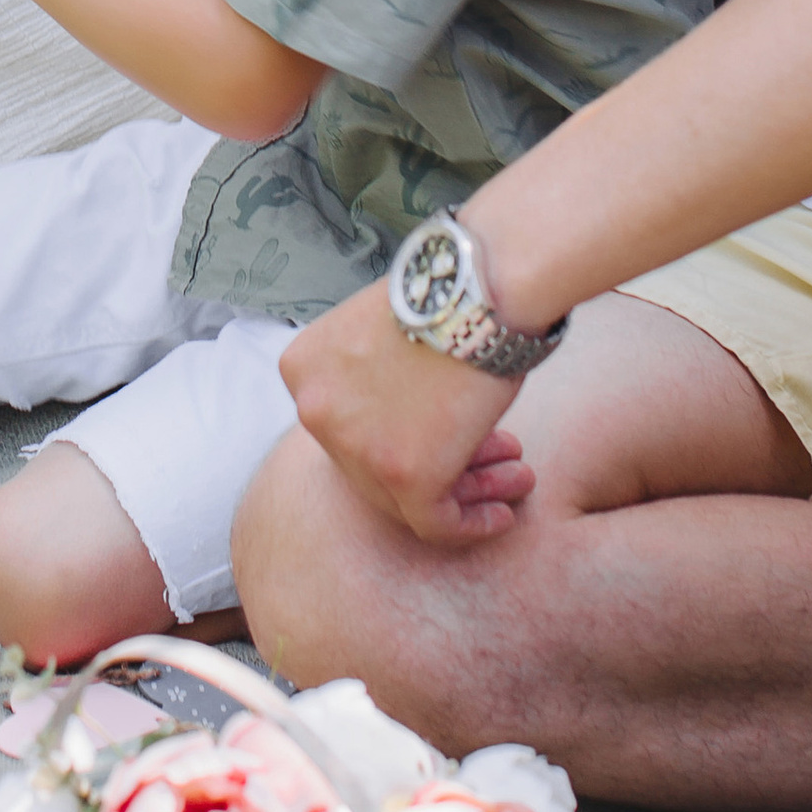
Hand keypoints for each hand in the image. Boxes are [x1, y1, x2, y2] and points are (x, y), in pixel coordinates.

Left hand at [277, 281, 533, 546]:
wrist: (481, 287)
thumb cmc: (447, 296)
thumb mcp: (376, 332)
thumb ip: (369, 377)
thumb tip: (401, 424)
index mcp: (301, 368)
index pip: (347, 426)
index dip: (399, 438)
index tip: (441, 440)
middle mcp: (313, 410)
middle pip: (370, 466)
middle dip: (434, 468)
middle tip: (488, 463)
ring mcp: (352, 445)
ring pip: (404, 497)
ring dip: (464, 494)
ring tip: (509, 485)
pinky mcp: (401, 474)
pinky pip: (435, 522)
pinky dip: (471, 524)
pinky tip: (501, 515)